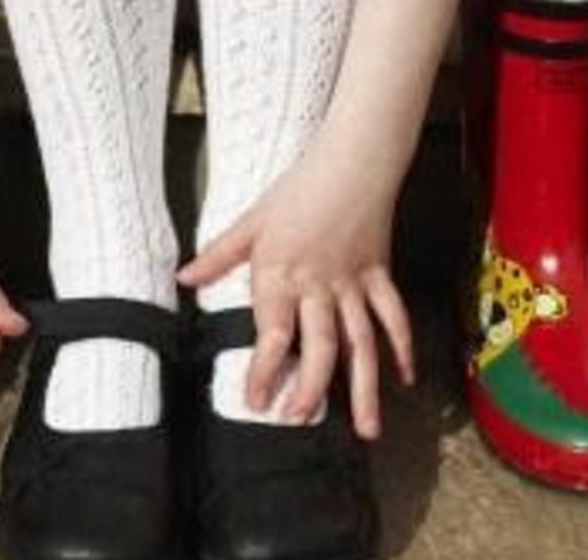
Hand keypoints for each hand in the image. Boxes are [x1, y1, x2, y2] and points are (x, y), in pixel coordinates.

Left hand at [177, 141, 414, 439]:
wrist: (353, 159)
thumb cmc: (298, 187)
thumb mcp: (251, 220)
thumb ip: (219, 255)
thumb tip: (183, 278)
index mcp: (282, 273)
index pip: (273, 332)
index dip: (264, 370)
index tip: (255, 402)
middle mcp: (319, 284)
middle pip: (320, 346)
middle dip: (311, 388)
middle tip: (301, 420)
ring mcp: (354, 282)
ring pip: (362, 342)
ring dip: (364, 387)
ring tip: (365, 429)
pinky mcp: (380, 274)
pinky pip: (393, 316)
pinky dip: (402, 347)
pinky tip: (404, 380)